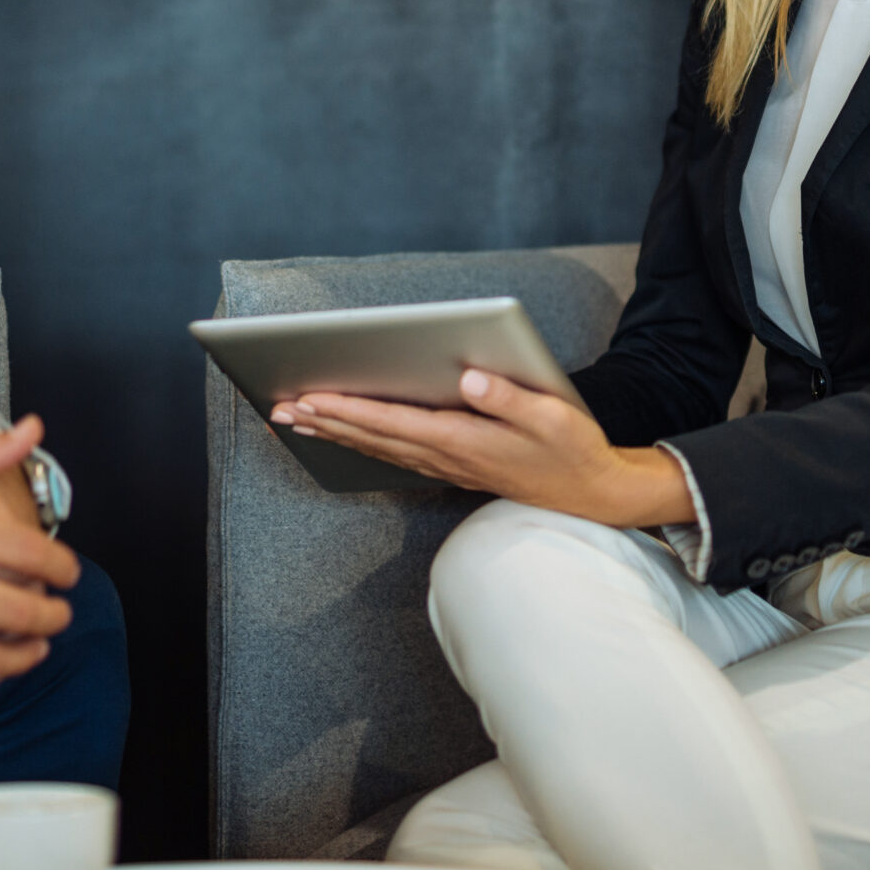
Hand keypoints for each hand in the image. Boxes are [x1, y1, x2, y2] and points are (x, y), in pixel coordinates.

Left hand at [272, 370, 694, 529]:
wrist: (592, 492)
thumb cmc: (572, 447)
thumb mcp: (552, 415)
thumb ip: (510, 396)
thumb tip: (470, 376)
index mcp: (465, 439)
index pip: (394, 423)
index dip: (349, 410)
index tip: (310, 398)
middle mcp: (447, 456)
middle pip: (373, 437)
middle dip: (324, 421)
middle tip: (278, 408)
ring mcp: (446, 466)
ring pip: (378, 449)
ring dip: (334, 434)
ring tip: (293, 421)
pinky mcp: (452, 467)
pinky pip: (393, 457)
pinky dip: (361, 445)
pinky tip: (342, 437)